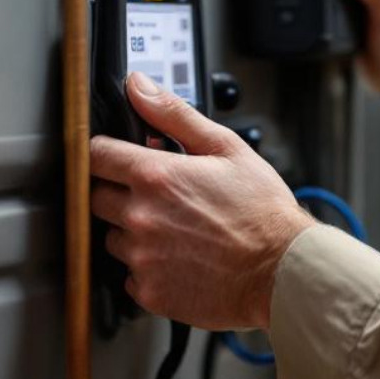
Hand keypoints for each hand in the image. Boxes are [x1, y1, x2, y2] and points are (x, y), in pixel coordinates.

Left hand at [89, 72, 316, 329]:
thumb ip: (174, 114)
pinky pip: (130, 275)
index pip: (97, 154)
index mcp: (156, 177)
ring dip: (134, 231)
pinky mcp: (149, 291)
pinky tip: (179, 257)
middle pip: (97, 197)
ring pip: (113, 238)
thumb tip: (138, 87)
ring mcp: (142, 257)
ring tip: (175, 229)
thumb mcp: (226, 148)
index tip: (119, 158)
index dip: (107, 152)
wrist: (282, 270)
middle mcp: (141, 217)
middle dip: (121, 192)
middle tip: (159, 196)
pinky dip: (148, 266)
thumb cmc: (262, 210)